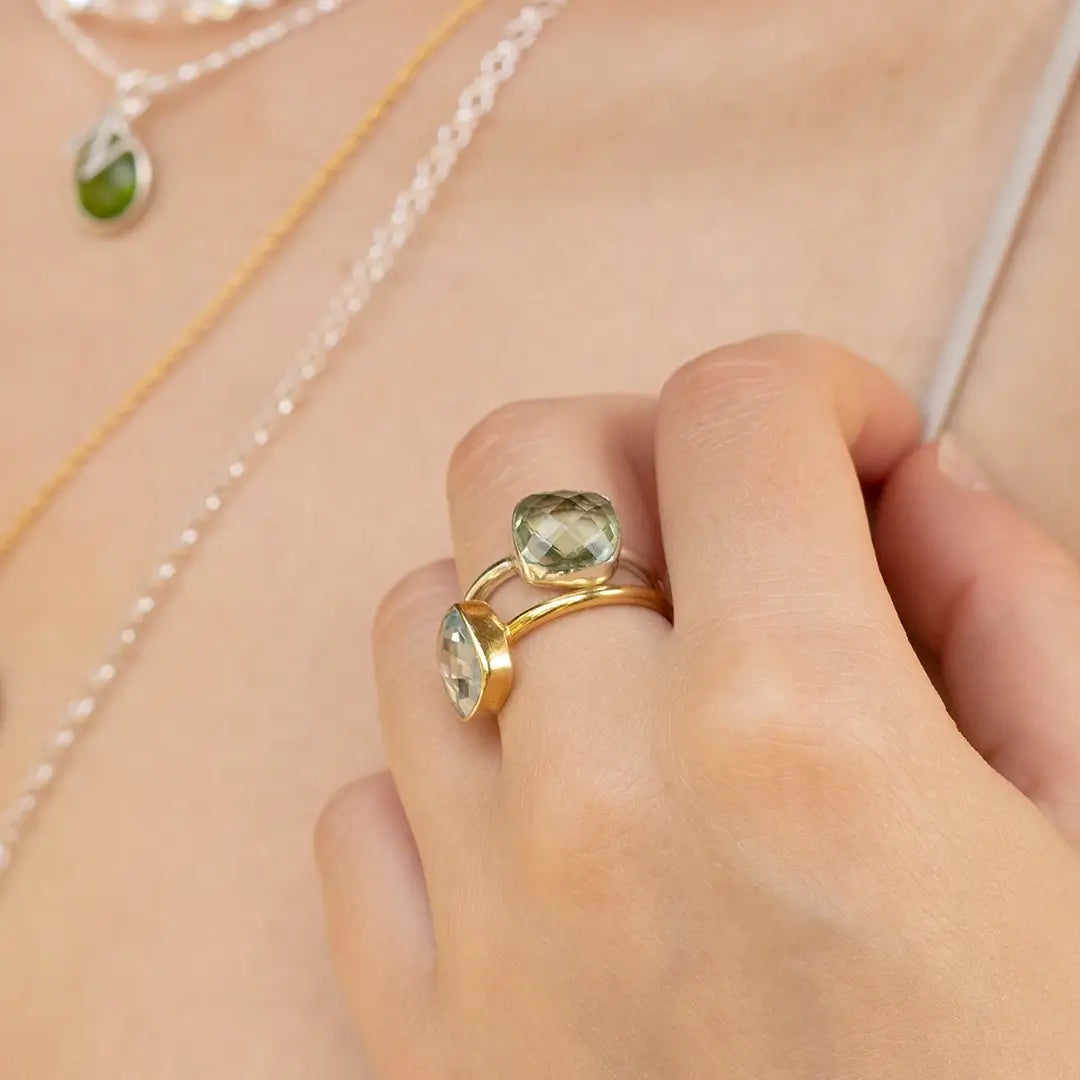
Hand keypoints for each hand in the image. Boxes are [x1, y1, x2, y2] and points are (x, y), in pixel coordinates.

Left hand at [316, 335, 1079, 1078]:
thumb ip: (1019, 610)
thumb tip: (911, 485)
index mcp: (803, 740)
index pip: (734, 409)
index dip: (813, 387)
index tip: (853, 447)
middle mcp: (600, 805)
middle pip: (522, 463)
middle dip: (632, 455)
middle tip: (721, 527)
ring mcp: (476, 921)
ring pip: (424, 614)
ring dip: (535, 608)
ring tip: (648, 686)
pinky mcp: (415, 1034)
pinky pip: (368, 807)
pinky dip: (455, 777)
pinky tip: (561, 835)